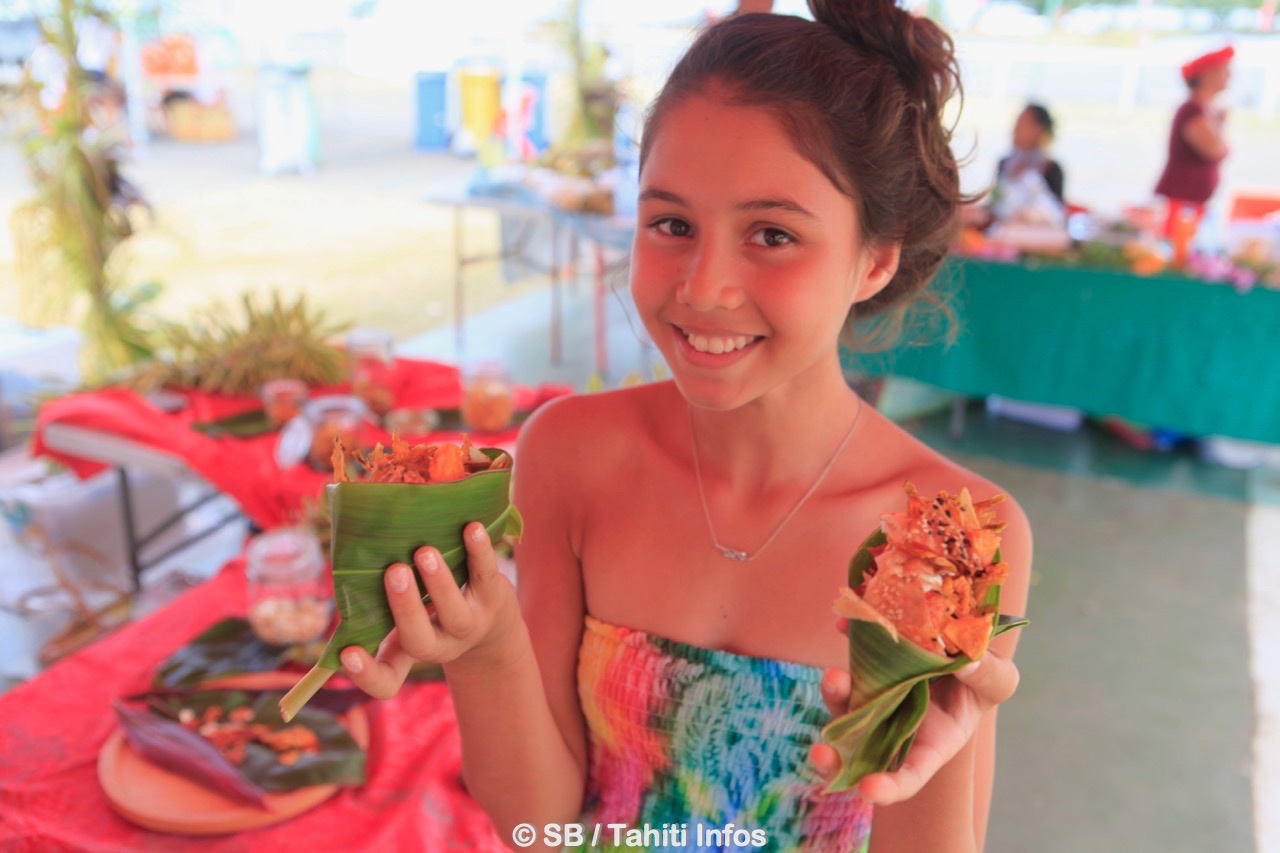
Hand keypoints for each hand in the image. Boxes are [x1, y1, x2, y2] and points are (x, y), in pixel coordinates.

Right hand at [341, 522, 517, 699]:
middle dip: (406, 608)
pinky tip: (472, 528)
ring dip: (440, 582)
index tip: (346, 653)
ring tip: (424, 552)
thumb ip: (376, 607)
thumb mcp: (403, 619)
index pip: (385, 681)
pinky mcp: (494, 597)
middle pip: (420, 641)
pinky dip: (480, 551)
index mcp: (409, 652)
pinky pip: (487, 576)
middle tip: (394, 572)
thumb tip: (346, 567)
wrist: (490, 620)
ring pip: (456, 614)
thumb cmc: (430, 615)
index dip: (365, 674)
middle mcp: (440, 645)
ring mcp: (469, 624)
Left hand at [810, 620, 1020, 804]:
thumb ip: (989, 677)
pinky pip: (851, 651)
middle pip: (859, 747)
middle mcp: (894, 724)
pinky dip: (847, 637)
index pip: (907, 776)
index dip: (888, 788)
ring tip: (834, 677)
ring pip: (845, 701)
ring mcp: (875, 693)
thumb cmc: (982, 680)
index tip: (868, 790)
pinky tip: (844, 623)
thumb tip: (967, 663)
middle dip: (836, 755)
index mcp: (930, 744)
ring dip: (835, 692)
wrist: (962, 645)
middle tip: (822, 752)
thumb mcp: (998, 682)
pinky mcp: (866, 658)